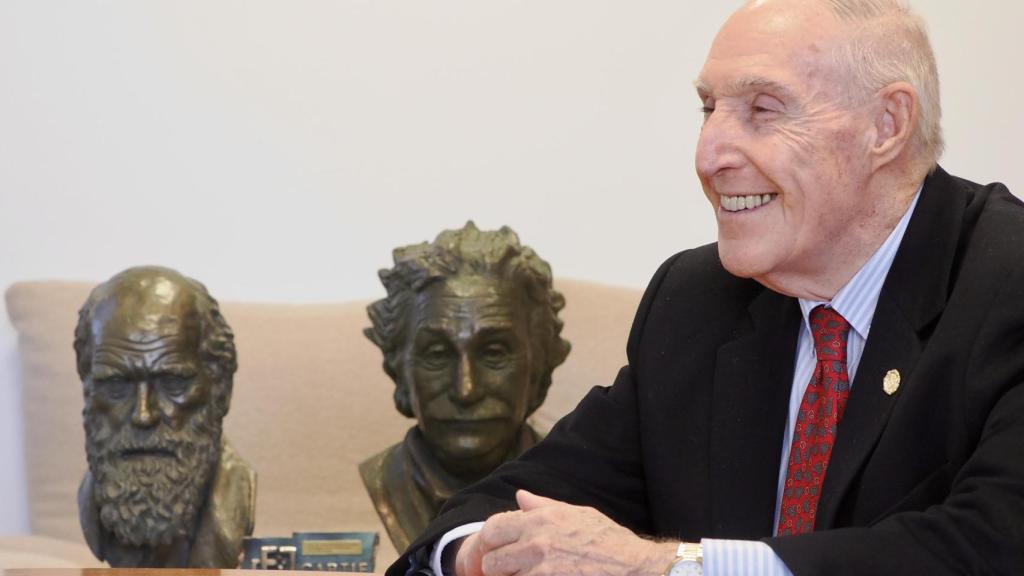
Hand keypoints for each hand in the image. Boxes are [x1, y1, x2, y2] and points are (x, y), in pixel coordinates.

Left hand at [455, 489, 675, 575]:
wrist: (633, 567)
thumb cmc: (607, 540)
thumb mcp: (577, 514)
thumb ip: (543, 506)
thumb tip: (520, 496)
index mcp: (540, 520)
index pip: (492, 528)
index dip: (489, 542)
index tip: (495, 550)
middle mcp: (536, 544)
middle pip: (491, 561)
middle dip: (497, 568)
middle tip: (510, 571)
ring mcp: (541, 571)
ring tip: (529, 575)